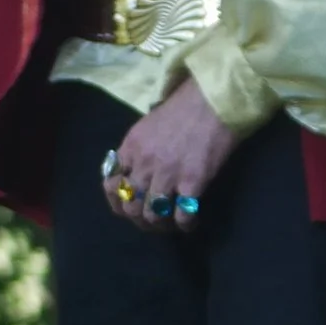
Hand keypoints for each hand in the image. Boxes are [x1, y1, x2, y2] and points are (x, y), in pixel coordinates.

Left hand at [105, 78, 242, 233]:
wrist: (214, 99)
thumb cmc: (186, 105)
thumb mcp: (149, 124)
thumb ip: (139, 148)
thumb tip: (138, 170)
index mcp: (131, 147)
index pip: (111, 185)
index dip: (117, 203)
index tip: (128, 208)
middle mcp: (144, 164)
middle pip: (130, 206)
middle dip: (139, 220)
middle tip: (153, 221)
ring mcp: (167, 174)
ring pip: (152, 215)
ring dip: (161, 226)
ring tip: (171, 224)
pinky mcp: (192, 181)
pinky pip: (183, 215)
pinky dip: (185, 225)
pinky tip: (191, 222)